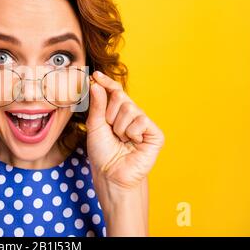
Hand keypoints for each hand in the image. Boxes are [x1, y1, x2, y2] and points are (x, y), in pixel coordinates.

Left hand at [86, 71, 163, 189]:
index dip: (106, 82)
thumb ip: (97, 105)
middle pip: (121, 96)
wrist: (111, 174)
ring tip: (121, 140)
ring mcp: (144, 123)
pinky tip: (133, 144)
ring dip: (119, 127)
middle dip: (109, 114)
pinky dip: (132, 133)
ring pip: (130, 108)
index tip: (95, 75)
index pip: (114, 91)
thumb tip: (97, 83)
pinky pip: (141, 121)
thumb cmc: (102, 152)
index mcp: (117, 112)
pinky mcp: (155, 133)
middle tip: (111, 131)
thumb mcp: (95, 126)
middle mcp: (132, 115)